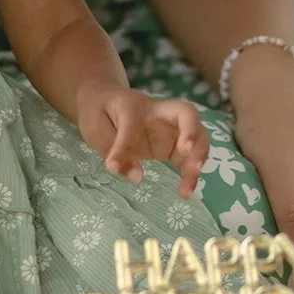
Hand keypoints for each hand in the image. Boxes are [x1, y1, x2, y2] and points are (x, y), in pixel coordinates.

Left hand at [77, 85, 208, 198]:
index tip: (112, 165)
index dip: (124, 143)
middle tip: (187, 153)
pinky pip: (189, 157)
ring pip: (196, 136)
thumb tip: (137, 177)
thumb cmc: (101, 113)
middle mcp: (158, 113)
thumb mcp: (96, 130)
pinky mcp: (173, 145)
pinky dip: (191, 173)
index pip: (133, 121)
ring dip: (197, 159)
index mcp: (133, 106)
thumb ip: (114, 150)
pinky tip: (185, 191)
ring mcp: (169, 128)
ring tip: (186, 188)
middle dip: (192, 131)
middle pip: (186, 113)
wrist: (105, 102)